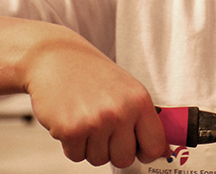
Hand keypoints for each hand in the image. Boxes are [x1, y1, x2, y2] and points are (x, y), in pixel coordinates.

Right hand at [22, 35, 169, 167]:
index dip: (146, 152)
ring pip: (98, 159)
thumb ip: (142, 119)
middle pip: (124, 159)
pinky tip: (71, 119)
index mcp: (139, 100)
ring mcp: (96, 122)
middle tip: (103, 128)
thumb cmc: (90, 73)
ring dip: (90, 145)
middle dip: (113, 150)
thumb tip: (161, 151)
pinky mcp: (71, 130)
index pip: (154, 145)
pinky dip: (71, 144)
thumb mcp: (126, 89)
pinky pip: (76, 156)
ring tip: (85, 118)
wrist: (54, 57)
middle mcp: (120, 111)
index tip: (139, 150)